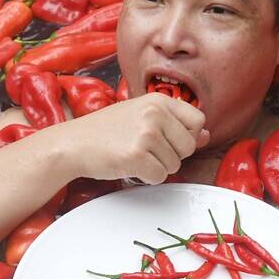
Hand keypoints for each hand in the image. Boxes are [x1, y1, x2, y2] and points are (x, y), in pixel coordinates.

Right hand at [57, 93, 208, 183]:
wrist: (73, 143)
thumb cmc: (106, 131)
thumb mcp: (141, 116)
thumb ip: (174, 124)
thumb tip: (206, 135)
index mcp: (158, 100)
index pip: (197, 120)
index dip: (186, 136)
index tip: (168, 139)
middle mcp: (155, 114)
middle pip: (188, 146)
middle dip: (171, 155)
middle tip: (145, 149)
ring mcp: (146, 134)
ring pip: (175, 164)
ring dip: (157, 167)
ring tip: (134, 155)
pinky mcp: (137, 156)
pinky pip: (160, 176)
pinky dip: (146, 177)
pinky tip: (130, 165)